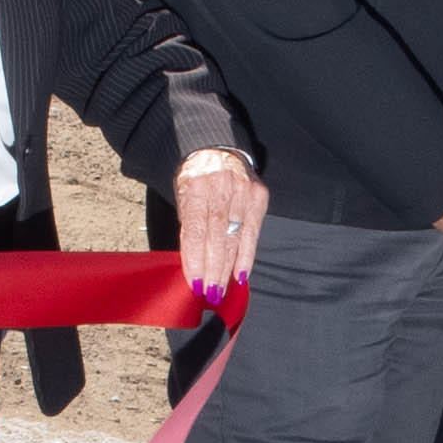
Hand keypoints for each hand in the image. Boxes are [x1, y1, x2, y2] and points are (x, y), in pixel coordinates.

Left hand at [173, 148, 265, 300]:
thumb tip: (194, 265)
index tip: (195, 282)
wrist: (217, 149)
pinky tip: (241, 274)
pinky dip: (247, 256)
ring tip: (222, 290)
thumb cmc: (196, 179)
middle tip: (210, 293)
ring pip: (235, 238)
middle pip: (217, 237)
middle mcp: (221, 188)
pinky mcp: (259, 196)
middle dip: (213, 269)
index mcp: (196, 186)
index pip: (195, 230)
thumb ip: (189, 226)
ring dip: (228, 268)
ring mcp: (243, 191)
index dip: (195, 259)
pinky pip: (253, 233)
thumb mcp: (183, 196)